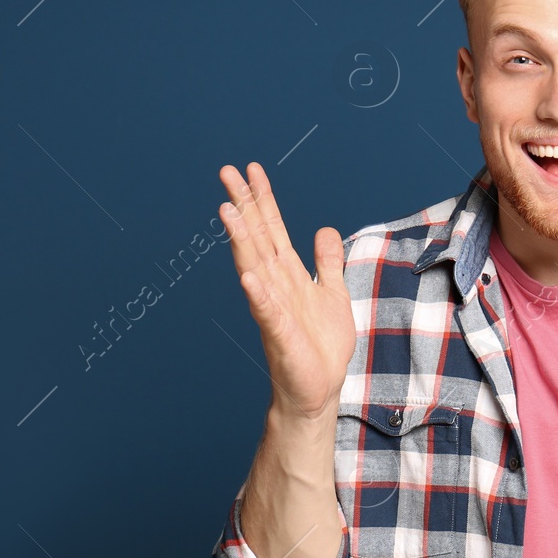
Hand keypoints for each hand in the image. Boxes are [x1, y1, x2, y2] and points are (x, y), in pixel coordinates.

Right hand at [218, 161, 355, 420]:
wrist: (318, 389)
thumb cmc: (321, 344)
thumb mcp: (332, 292)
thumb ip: (327, 261)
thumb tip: (324, 229)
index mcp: (288, 274)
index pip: (272, 228)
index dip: (262, 198)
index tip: (251, 168)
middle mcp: (275, 285)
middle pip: (257, 237)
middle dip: (243, 205)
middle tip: (226, 172)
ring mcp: (274, 309)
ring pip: (254, 267)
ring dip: (241, 239)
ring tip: (227, 211)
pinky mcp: (280, 335)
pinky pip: (266, 311)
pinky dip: (258, 294)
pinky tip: (248, 276)